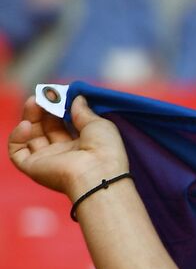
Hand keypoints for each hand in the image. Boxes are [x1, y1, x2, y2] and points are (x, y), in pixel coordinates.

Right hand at [8, 94, 128, 200]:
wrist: (97, 174)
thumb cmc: (105, 150)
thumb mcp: (99, 124)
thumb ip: (84, 111)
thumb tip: (76, 97)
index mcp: (82, 145)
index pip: (64, 125)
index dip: (59, 109)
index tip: (58, 94)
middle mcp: (64, 154)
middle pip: (46, 128)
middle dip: (43, 110)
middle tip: (43, 95)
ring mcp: (48, 160)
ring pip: (31, 136)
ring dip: (30, 117)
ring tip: (34, 102)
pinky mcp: (33, 167)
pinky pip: (17, 151)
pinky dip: (17, 137)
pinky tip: (26, 125)